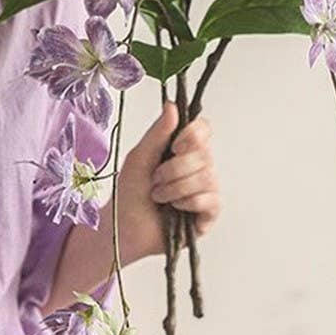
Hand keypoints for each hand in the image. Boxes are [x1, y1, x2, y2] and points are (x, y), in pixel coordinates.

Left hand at [113, 101, 220, 261]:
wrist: (125, 228)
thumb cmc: (130, 194)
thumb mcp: (139, 158)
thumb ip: (157, 133)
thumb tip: (172, 105)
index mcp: (184, 151)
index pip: (204, 130)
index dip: (194, 135)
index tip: (175, 146)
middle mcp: (199, 168)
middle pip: (205, 155)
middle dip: (174, 169)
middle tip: (155, 181)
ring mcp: (207, 190)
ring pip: (207, 177)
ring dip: (176, 188)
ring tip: (160, 197)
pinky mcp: (210, 213)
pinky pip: (210, 200)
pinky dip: (188, 203)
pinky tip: (175, 210)